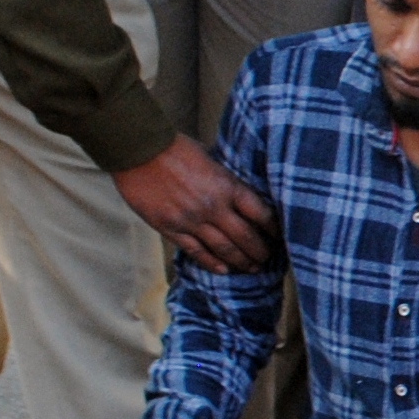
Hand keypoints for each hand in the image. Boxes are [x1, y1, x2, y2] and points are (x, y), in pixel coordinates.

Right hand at [113, 137, 275, 272]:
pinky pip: (195, 251)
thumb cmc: (175, 148)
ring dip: (241, 261)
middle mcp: (213, 207)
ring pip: (223, 249)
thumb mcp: (211, 159)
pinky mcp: (170, 228)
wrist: (139, 150)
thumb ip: (224, 180)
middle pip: (245, 237)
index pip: (261, 214)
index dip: (273, 228)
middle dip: (260, 251)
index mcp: (227, 186)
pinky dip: (211, 263)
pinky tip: (223, 270)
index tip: (279, 236)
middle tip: (268, 259)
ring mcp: (191, 220)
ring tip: (252, 269)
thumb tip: (238, 193)